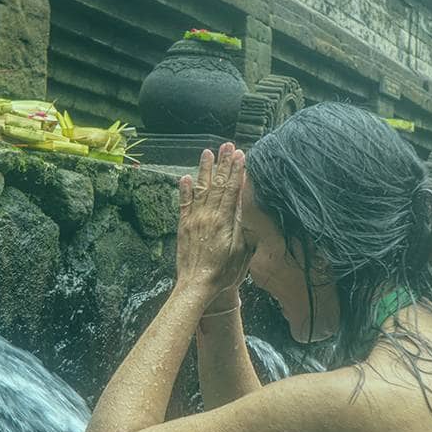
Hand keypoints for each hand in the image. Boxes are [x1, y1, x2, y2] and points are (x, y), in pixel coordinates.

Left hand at [176, 143, 252, 304]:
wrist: (197, 286)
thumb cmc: (224, 273)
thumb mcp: (242, 251)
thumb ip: (244, 227)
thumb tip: (247, 205)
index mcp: (224, 221)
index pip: (232, 189)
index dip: (237, 171)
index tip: (241, 155)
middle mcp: (208, 216)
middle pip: (218, 184)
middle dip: (224, 164)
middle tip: (228, 146)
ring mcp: (194, 220)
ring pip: (201, 189)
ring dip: (205, 170)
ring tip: (208, 152)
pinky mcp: (183, 226)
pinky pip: (184, 203)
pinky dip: (185, 189)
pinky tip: (185, 176)